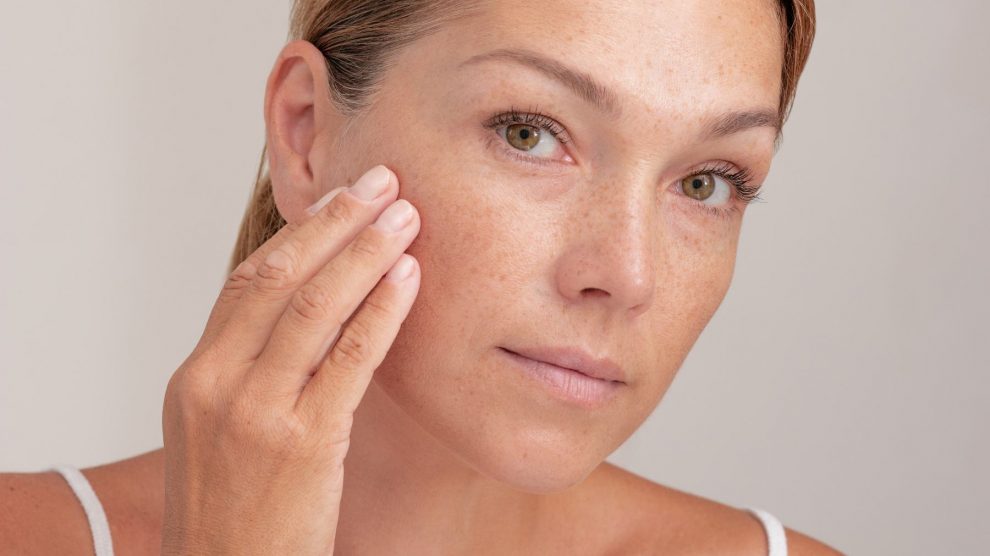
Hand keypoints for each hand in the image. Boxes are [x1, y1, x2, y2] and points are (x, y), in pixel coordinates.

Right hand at [160, 164, 419, 554]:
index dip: (300, 234)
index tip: (340, 201)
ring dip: (364, 253)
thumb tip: (307, 317)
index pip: (248, 282)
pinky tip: (409, 279)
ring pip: (313, 308)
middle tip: (381, 182)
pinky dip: (381, 312)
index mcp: (196, 375)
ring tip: (405, 216)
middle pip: (279, 278)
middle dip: (335, 223)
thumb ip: (251, 373)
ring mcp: (256, 412)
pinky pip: (349, 359)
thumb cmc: (235, 510)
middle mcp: (217, 384)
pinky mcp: (302, 444)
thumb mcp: (221, 432)